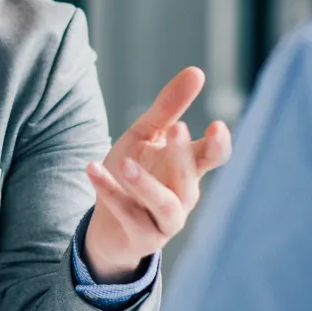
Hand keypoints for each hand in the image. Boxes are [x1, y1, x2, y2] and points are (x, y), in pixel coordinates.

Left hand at [84, 67, 232, 281]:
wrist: (106, 223)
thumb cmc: (133, 172)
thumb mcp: (145, 134)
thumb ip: (168, 107)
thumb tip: (197, 71)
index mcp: (188, 168)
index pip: (213, 156)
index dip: (219, 144)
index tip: (217, 126)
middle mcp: (183, 196)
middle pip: (189, 177)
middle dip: (183, 154)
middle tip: (176, 128)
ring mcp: (166, 221)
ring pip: (165, 205)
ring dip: (146, 184)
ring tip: (125, 162)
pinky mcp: (143, 239)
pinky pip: (129, 215)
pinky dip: (111, 192)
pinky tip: (92, 168)